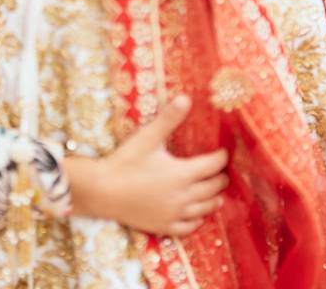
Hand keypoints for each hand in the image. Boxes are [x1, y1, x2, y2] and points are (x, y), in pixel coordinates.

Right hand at [65, 95, 227, 236]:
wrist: (102, 190)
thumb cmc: (125, 162)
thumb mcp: (148, 137)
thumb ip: (168, 118)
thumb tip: (185, 98)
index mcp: (182, 173)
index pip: (212, 165)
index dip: (221, 158)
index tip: (223, 152)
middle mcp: (183, 196)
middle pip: (212, 188)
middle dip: (219, 178)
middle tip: (220, 172)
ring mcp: (174, 214)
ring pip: (204, 209)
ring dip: (213, 200)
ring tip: (217, 195)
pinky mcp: (163, 226)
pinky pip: (188, 227)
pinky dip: (196, 221)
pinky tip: (196, 216)